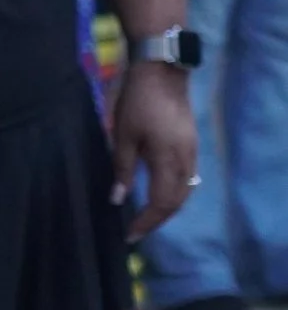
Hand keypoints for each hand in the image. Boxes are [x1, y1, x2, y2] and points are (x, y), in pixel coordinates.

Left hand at [112, 62, 197, 240]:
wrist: (161, 73)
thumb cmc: (137, 103)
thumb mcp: (123, 136)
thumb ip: (123, 169)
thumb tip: (118, 200)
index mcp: (169, 162)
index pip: (161, 204)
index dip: (146, 222)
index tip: (130, 235)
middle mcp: (186, 163)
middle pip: (176, 202)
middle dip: (157, 219)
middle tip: (136, 230)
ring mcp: (192, 154)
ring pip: (184, 192)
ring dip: (167, 207)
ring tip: (146, 216)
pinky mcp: (191, 145)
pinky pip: (186, 179)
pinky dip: (173, 192)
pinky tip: (158, 192)